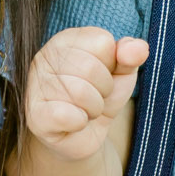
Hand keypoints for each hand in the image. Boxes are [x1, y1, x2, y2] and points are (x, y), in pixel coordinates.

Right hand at [23, 28, 147, 161]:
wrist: (82, 136)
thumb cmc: (99, 96)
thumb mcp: (121, 73)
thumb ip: (131, 55)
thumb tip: (139, 48)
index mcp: (66, 39)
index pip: (102, 42)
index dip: (111, 64)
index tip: (102, 75)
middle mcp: (45, 57)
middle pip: (92, 68)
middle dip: (104, 89)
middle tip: (95, 97)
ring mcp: (35, 85)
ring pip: (81, 93)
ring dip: (94, 108)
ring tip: (85, 109)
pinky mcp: (34, 115)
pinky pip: (66, 115)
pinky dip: (80, 122)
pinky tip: (74, 122)